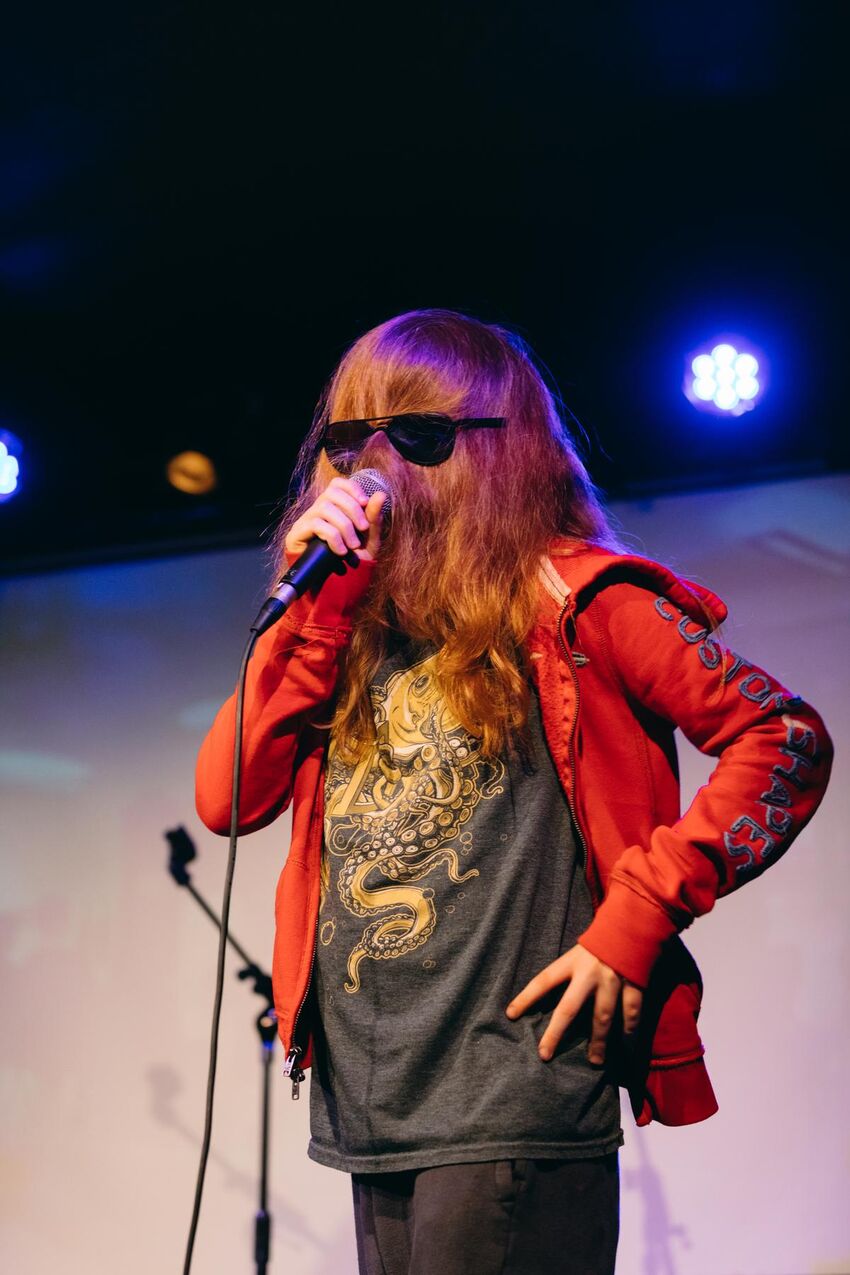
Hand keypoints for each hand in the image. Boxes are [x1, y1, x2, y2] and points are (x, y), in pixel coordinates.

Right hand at [284, 476, 386, 562]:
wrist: (334, 588)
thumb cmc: (352, 562)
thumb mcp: (368, 540)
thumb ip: (374, 518)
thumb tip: (381, 494)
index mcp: (334, 508)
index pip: (338, 484)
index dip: (352, 488)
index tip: (365, 502)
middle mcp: (318, 510)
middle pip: (332, 492)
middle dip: (352, 509)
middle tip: (362, 529)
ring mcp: (306, 521)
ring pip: (324, 508)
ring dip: (344, 526)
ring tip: (352, 546)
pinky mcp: (296, 534)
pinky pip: (316, 525)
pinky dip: (333, 537)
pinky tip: (340, 551)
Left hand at [506, 943, 642, 1064]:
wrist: (632, 924)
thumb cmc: (601, 942)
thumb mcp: (579, 951)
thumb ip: (568, 972)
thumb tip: (549, 996)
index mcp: (572, 961)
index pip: (543, 980)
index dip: (526, 998)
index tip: (511, 1015)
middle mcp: (589, 973)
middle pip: (569, 1008)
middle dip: (556, 1033)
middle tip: (545, 1054)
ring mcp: (612, 980)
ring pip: (602, 1017)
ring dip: (598, 1041)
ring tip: (594, 1061)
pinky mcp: (634, 985)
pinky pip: (632, 1013)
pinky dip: (631, 1031)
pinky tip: (628, 1046)